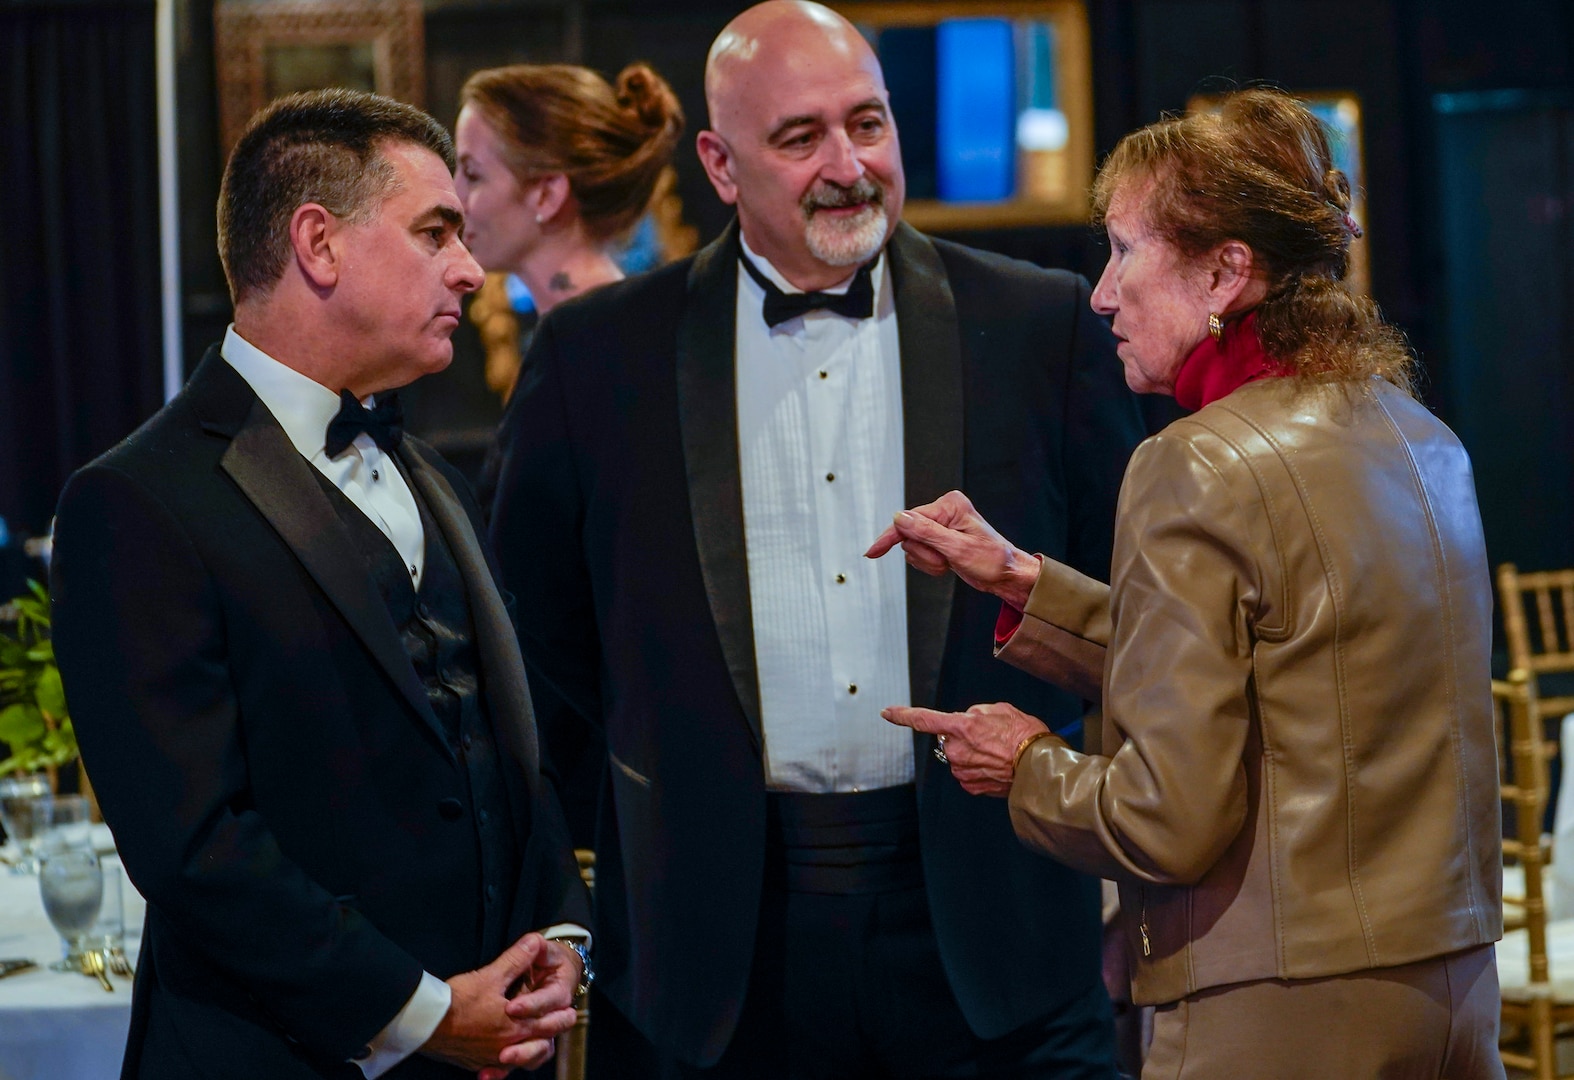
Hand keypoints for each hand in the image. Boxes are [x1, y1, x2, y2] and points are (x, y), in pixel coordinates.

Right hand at [421, 934, 577, 1074]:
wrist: (426, 1024)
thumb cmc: (459, 1000)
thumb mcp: (491, 975)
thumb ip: (516, 959)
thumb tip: (535, 941)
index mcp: (516, 1027)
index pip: (549, 1024)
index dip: (561, 1017)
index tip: (571, 1012)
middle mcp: (507, 1047)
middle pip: (539, 1046)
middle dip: (552, 1034)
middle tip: (561, 1024)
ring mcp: (490, 1058)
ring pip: (520, 1061)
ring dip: (531, 1051)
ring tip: (536, 1043)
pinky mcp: (474, 1063)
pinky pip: (497, 1067)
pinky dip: (505, 1064)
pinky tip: (501, 1058)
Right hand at [864, 490, 1039, 609]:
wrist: (1007, 576)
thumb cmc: (994, 561)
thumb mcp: (959, 549)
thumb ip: (927, 532)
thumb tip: (899, 518)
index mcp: (950, 505)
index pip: (909, 520)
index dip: (890, 537)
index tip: (873, 551)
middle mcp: (944, 512)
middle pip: (909, 535)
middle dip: (925, 554)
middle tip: (945, 560)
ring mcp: (941, 526)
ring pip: (913, 547)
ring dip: (928, 562)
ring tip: (949, 563)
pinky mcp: (940, 539)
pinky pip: (920, 554)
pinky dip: (930, 565)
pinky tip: (947, 565)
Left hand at [882, 701, 1051, 796]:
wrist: (1039, 766)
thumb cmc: (1024, 734)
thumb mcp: (1000, 709)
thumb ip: (975, 713)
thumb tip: (967, 722)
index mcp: (961, 726)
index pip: (924, 720)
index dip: (903, 715)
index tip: (887, 712)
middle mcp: (956, 750)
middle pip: (948, 739)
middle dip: (961, 736)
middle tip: (988, 736)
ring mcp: (962, 771)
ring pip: (958, 757)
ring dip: (971, 753)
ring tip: (997, 752)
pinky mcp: (971, 787)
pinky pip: (967, 773)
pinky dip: (978, 769)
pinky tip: (997, 765)